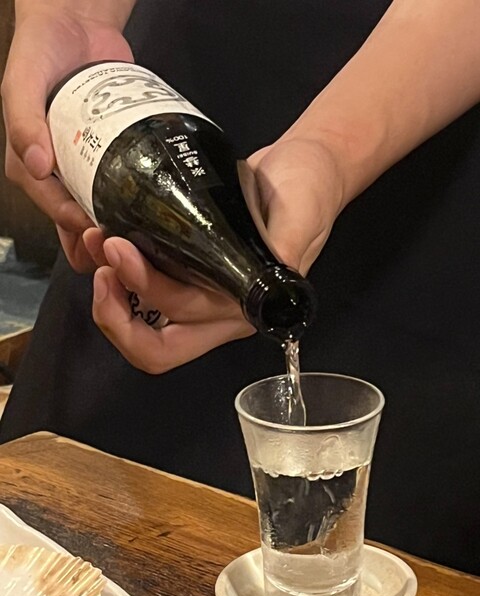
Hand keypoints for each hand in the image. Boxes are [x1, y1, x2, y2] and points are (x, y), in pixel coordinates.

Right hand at [1, 5, 132, 271]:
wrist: (78, 25)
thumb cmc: (41, 51)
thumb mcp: (21, 81)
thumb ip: (23, 119)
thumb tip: (39, 165)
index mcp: (30, 166)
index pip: (53, 208)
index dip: (76, 228)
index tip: (102, 233)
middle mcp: (58, 175)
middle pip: (77, 224)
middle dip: (100, 241)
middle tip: (128, 244)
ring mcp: (87, 169)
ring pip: (102, 214)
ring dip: (120, 232)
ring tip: (145, 239)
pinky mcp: (112, 159)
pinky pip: (122, 190)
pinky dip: (135, 207)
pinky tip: (155, 216)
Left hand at [85, 137, 343, 373]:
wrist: (302, 167)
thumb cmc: (307, 190)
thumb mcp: (301, 217)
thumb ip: (285, 252)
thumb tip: (261, 291)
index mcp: (244, 307)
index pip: (185, 320)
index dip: (147, 292)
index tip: (122, 247)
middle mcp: (216, 312)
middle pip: (154, 346)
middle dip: (115, 314)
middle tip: (100, 266)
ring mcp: (198, 293)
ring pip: (142, 326)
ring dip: (109, 296)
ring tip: (94, 245)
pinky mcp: (186, 271)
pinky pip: (142, 294)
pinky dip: (117, 277)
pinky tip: (104, 242)